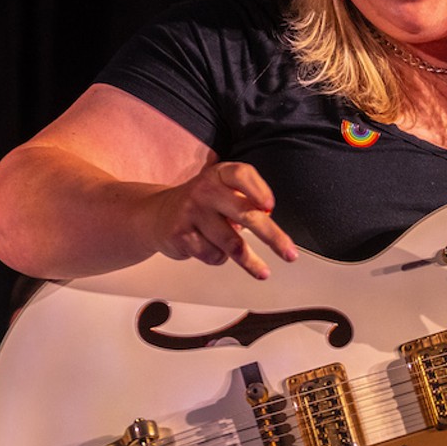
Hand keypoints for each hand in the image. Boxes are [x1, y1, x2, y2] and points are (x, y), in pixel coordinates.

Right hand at [148, 161, 297, 278]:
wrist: (158, 214)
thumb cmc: (202, 203)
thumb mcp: (223, 189)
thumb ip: (247, 199)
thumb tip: (269, 219)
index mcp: (220, 174)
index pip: (242, 175)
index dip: (259, 190)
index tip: (271, 206)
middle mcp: (205, 190)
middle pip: (245, 214)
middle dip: (271, 237)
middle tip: (288, 252)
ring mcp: (191, 212)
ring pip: (231, 244)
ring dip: (250, 261)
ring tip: (262, 271)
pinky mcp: (181, 235)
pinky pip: (212, 255)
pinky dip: (219, 257)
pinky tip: (213, 248)